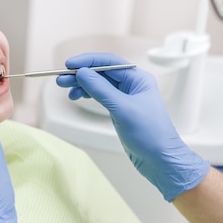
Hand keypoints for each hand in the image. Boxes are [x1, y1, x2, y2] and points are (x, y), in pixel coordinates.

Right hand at [56, 52, 208, 200]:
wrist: (161, 160)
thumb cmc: (151, 135)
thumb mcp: (123, 109)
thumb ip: (101, 90)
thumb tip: (83, 73)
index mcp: (138, 79)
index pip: (109, 62)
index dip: (87, 62)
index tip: (69, 65)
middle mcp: (132, 85)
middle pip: (102, 73)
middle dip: (81, 74)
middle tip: (61, 80)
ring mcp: (126, 98)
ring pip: (99, 85)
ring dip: (82, 85)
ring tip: (66, 89)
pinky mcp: (120, 111)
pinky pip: (101, 96)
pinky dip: (88, 95)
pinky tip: (78, 96)